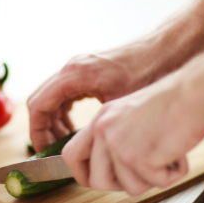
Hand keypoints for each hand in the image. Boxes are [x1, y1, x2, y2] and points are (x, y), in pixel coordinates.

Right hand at [28, 48, 152, 151]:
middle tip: (53, 150)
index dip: (37, 132)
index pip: (38, 106)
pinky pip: (65, 92)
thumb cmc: (148, 73)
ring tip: (65, 143)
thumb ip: (96, 125)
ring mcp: (79, 66)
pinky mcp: (88, 70)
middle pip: (41, 102)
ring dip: (54, 120)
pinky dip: (65, 111)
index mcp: (74, 75)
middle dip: (43, 128)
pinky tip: (76, 128)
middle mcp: (72, 67)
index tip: (44, 151)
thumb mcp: (120, 106)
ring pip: (52, 97)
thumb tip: (81, 151)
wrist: (166, 51)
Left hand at [60, 74, 203, 195]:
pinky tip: (177, 153)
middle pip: (98, 181)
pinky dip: (173, 173)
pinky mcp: (138, 158)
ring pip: (129, 187)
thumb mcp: (133, 115)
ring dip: (153, 178)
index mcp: (101, 118)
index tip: (96, 180)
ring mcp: (119, 145)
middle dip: (122, 184)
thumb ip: (119, 137)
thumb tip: (117, 168)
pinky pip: (155, 183)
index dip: (83, 174)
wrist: (193, 93)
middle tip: (145, 172)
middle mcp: (104, 131)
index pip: (72, 155)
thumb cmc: (176, 101)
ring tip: (167, 154)